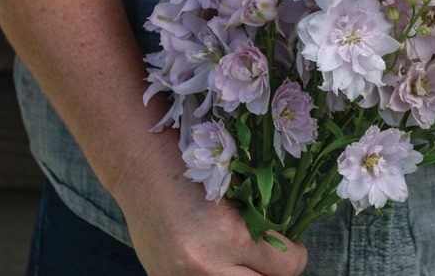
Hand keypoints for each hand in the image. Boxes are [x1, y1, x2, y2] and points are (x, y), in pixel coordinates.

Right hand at [114, 131, 307, 275]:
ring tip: (244, 261)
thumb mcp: (237, 191)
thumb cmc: (194, 168)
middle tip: (271, 259)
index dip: (294, 256)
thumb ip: (260, 225)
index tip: (292, 248)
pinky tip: (214, 260)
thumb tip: (285, 249)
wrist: (140, 168)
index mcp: (230, 235)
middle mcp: (207, 266)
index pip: (284, 267)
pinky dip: (216, 275)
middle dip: (271, 272)